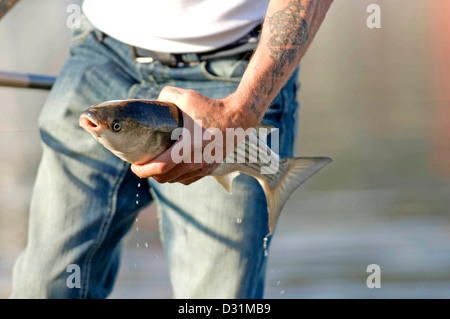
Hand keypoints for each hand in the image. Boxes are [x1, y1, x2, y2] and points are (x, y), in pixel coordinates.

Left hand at [130, 86, 245, 184]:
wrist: (238, 118)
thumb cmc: (211, 107)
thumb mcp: (186, 97)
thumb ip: (165, 96)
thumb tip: (153, 103)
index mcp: (187, 147)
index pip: (159, 167)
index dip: (142, 170)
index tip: (133, 166)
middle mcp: (195, 161)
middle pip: (164, 177)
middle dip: (149, 174)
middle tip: (141, 165)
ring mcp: (203, 168)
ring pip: (175, 180)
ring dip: (162, 176)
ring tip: (154, 166)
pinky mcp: (210, 170)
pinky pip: (187, 180)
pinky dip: (176, 177)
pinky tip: (171, 169)